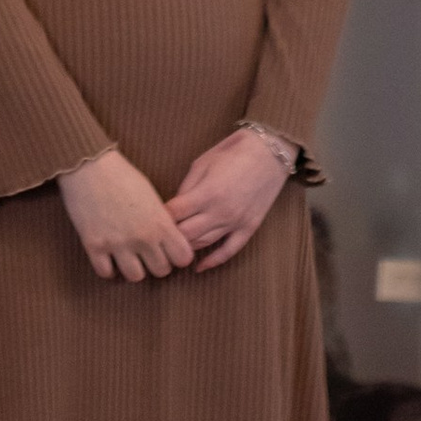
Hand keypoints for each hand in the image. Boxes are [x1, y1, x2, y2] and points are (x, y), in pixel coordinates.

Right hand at [59, 148, 194, 283]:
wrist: (88, 165)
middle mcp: (142, 237)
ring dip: (134, 268)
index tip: (169, 249)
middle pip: (161, 271)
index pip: (183, 258)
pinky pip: (106, 273)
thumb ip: (161, 220)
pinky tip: (109, 257)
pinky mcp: (94, 246)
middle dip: (156, 263)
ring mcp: (117, 244)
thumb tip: (167, 239)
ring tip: (128, 257)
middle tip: (148, 253)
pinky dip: (109, 268)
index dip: (178, 255)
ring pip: (136, 277)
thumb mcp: (151, 195)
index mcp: (160, 223)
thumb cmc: (121, 174)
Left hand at [168, 125, 295, 270]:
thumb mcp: (202, 163)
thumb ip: (186, 188)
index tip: (150, 217)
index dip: (159, 216)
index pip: (173, 214)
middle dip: (169, 235)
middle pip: (185, 234)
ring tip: (173, 247)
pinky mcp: (249, 228)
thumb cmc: (233, 152)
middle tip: (158, 235)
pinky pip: (229, 251)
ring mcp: (235, 222)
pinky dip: (213, 261)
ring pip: (203, 244)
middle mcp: (220, 212)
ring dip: (186, 246)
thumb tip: (174, 207)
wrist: (269, 153)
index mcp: (206, 193)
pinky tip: (199, 267)